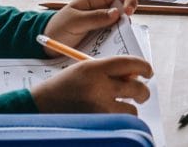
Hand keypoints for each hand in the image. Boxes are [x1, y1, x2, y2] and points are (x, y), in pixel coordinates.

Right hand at [31, 56, 151, 114]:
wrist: (39, 107)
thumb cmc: (65, 86)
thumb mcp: (86, 69)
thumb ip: (109, 71)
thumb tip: (135, 76)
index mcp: (96, 68)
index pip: (130, 63)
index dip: (144, 67)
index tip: (148, 72)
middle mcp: (99, 87)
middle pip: (136, 88)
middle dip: (143, 92)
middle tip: (142, 93)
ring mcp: (98, 109)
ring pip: (131, 111)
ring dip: (130, 110)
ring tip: (122, 108)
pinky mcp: (97, 125)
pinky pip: (120, 124)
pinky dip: (120, 122)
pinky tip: (113, 117)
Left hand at [43, 0, 138, 47]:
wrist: (46, 46)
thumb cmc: (57, 28)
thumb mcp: (74, 21)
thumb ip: (95, 17)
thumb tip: (118, 13)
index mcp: (95, 0)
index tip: (129, 12)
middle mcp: (102, 10)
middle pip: (124, 8)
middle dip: (128, 18)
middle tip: (126, 29)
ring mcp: (102, 25)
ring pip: (120, 25)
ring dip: (123, 32)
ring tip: (119, 40)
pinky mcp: (101, 39)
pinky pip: (113, 38)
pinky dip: (117, 42)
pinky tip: (114, 47)